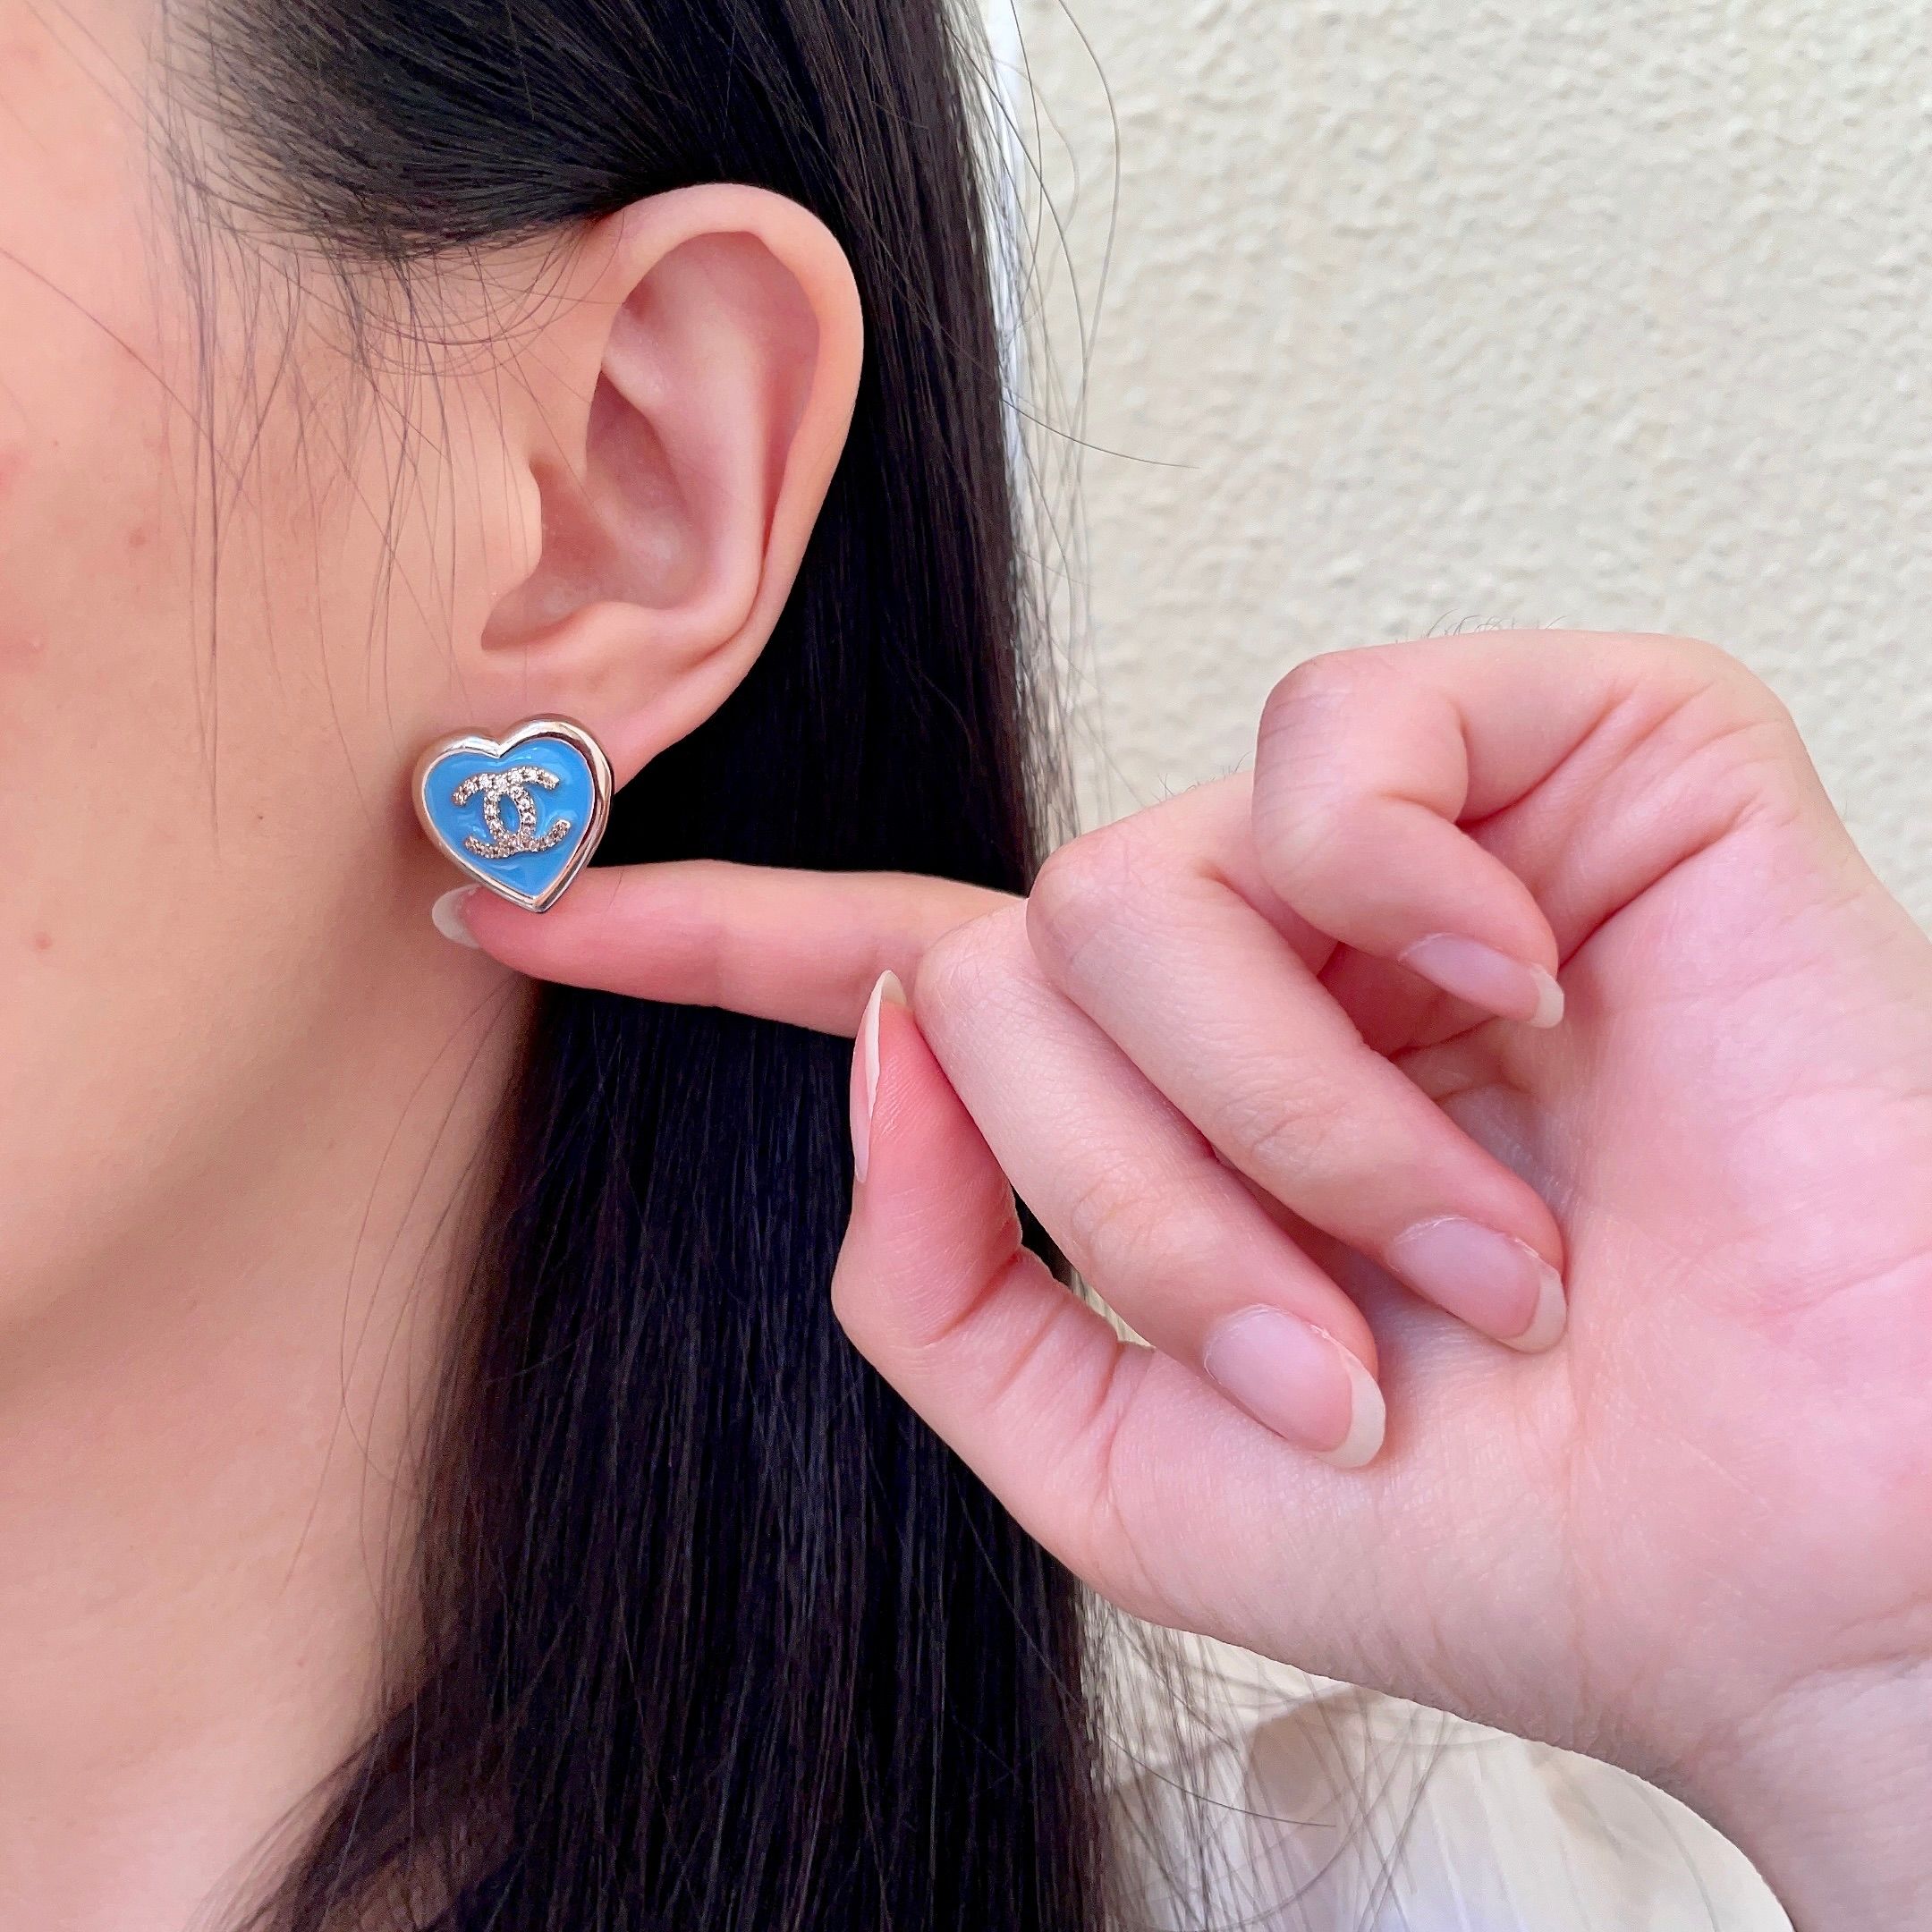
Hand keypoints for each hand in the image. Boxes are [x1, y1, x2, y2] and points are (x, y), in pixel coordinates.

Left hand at [457, 632, 1931, 1927]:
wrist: (1785, 1554)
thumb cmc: (1489, 1524)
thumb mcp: (1116, 1459)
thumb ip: (938, 1274)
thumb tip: (892, 1019)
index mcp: (1160, 1098)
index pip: (887, 978)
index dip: (688, 939)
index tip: (503, 898)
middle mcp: (1265, 951)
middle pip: (1006, 968)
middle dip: (1134, 1198)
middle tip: (1337, 1346)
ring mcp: (1411, 849)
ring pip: (1143, 883)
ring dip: (1285, 1125)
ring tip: (1470, 1248)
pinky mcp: (1576, 756)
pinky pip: (1340, 746)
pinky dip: (1400, 903)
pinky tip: (1524, 997)